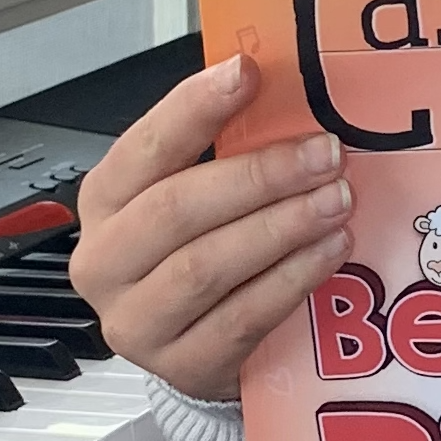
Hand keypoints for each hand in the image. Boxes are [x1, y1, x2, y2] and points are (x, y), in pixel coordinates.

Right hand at [70, 54, 352, 400]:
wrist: (196, 350)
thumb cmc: (198, 255)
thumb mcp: (198, 199)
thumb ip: (224, 153)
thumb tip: (284, 92)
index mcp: (104, 201)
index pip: (146, 147)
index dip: (194, 108)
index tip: (248, 74)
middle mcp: (105, 262)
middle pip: (178, 209)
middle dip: (259, 176)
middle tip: (324, 154)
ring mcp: (136, 321)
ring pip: (207, 265)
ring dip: (281, 227)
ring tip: (335, 201)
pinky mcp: (181, 366)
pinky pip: (241, 318)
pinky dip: (290, 280)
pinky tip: (328, 252)